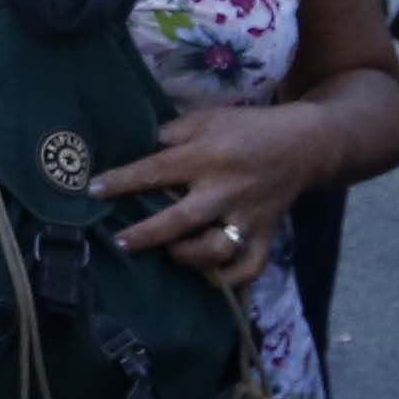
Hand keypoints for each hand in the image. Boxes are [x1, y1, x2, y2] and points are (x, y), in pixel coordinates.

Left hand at [99, 99, 326, 282]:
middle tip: (121, 242)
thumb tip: (133, 149)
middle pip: (183, 220)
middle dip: (147, 234)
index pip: (157, 170)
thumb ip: (171, 133)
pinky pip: (249, 268)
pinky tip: (207, 276)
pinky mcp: (266, 234)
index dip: (122, 181)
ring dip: (188, 257)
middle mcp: (226, 189)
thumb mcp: (207, 118)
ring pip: (217, 250)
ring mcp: (248, 216)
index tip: (92, 190)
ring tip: (169, 252)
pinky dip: (228, 280)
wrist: (306, 145)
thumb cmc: (247, 128)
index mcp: (208, 156)